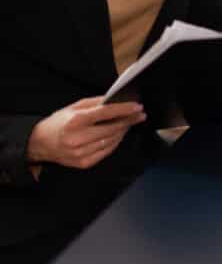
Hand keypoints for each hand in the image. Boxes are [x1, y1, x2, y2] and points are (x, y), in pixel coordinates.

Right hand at [27, 97, 146, 171]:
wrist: (40, 143)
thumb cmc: (58, 123)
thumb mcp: (74, 107)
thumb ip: (96, 103)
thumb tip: (116, 100)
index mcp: (76, 121)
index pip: (106, 113)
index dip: (125, 110)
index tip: (137, 107)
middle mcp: (78, 138)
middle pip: (112, 129)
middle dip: (129, 121)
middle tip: (139, 115)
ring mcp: (81, 153)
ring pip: (111, 141)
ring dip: (123, 131)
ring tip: (129, 123)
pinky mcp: (83, 163)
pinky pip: (106, 152)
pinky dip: (115, 142)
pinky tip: (118, 135)